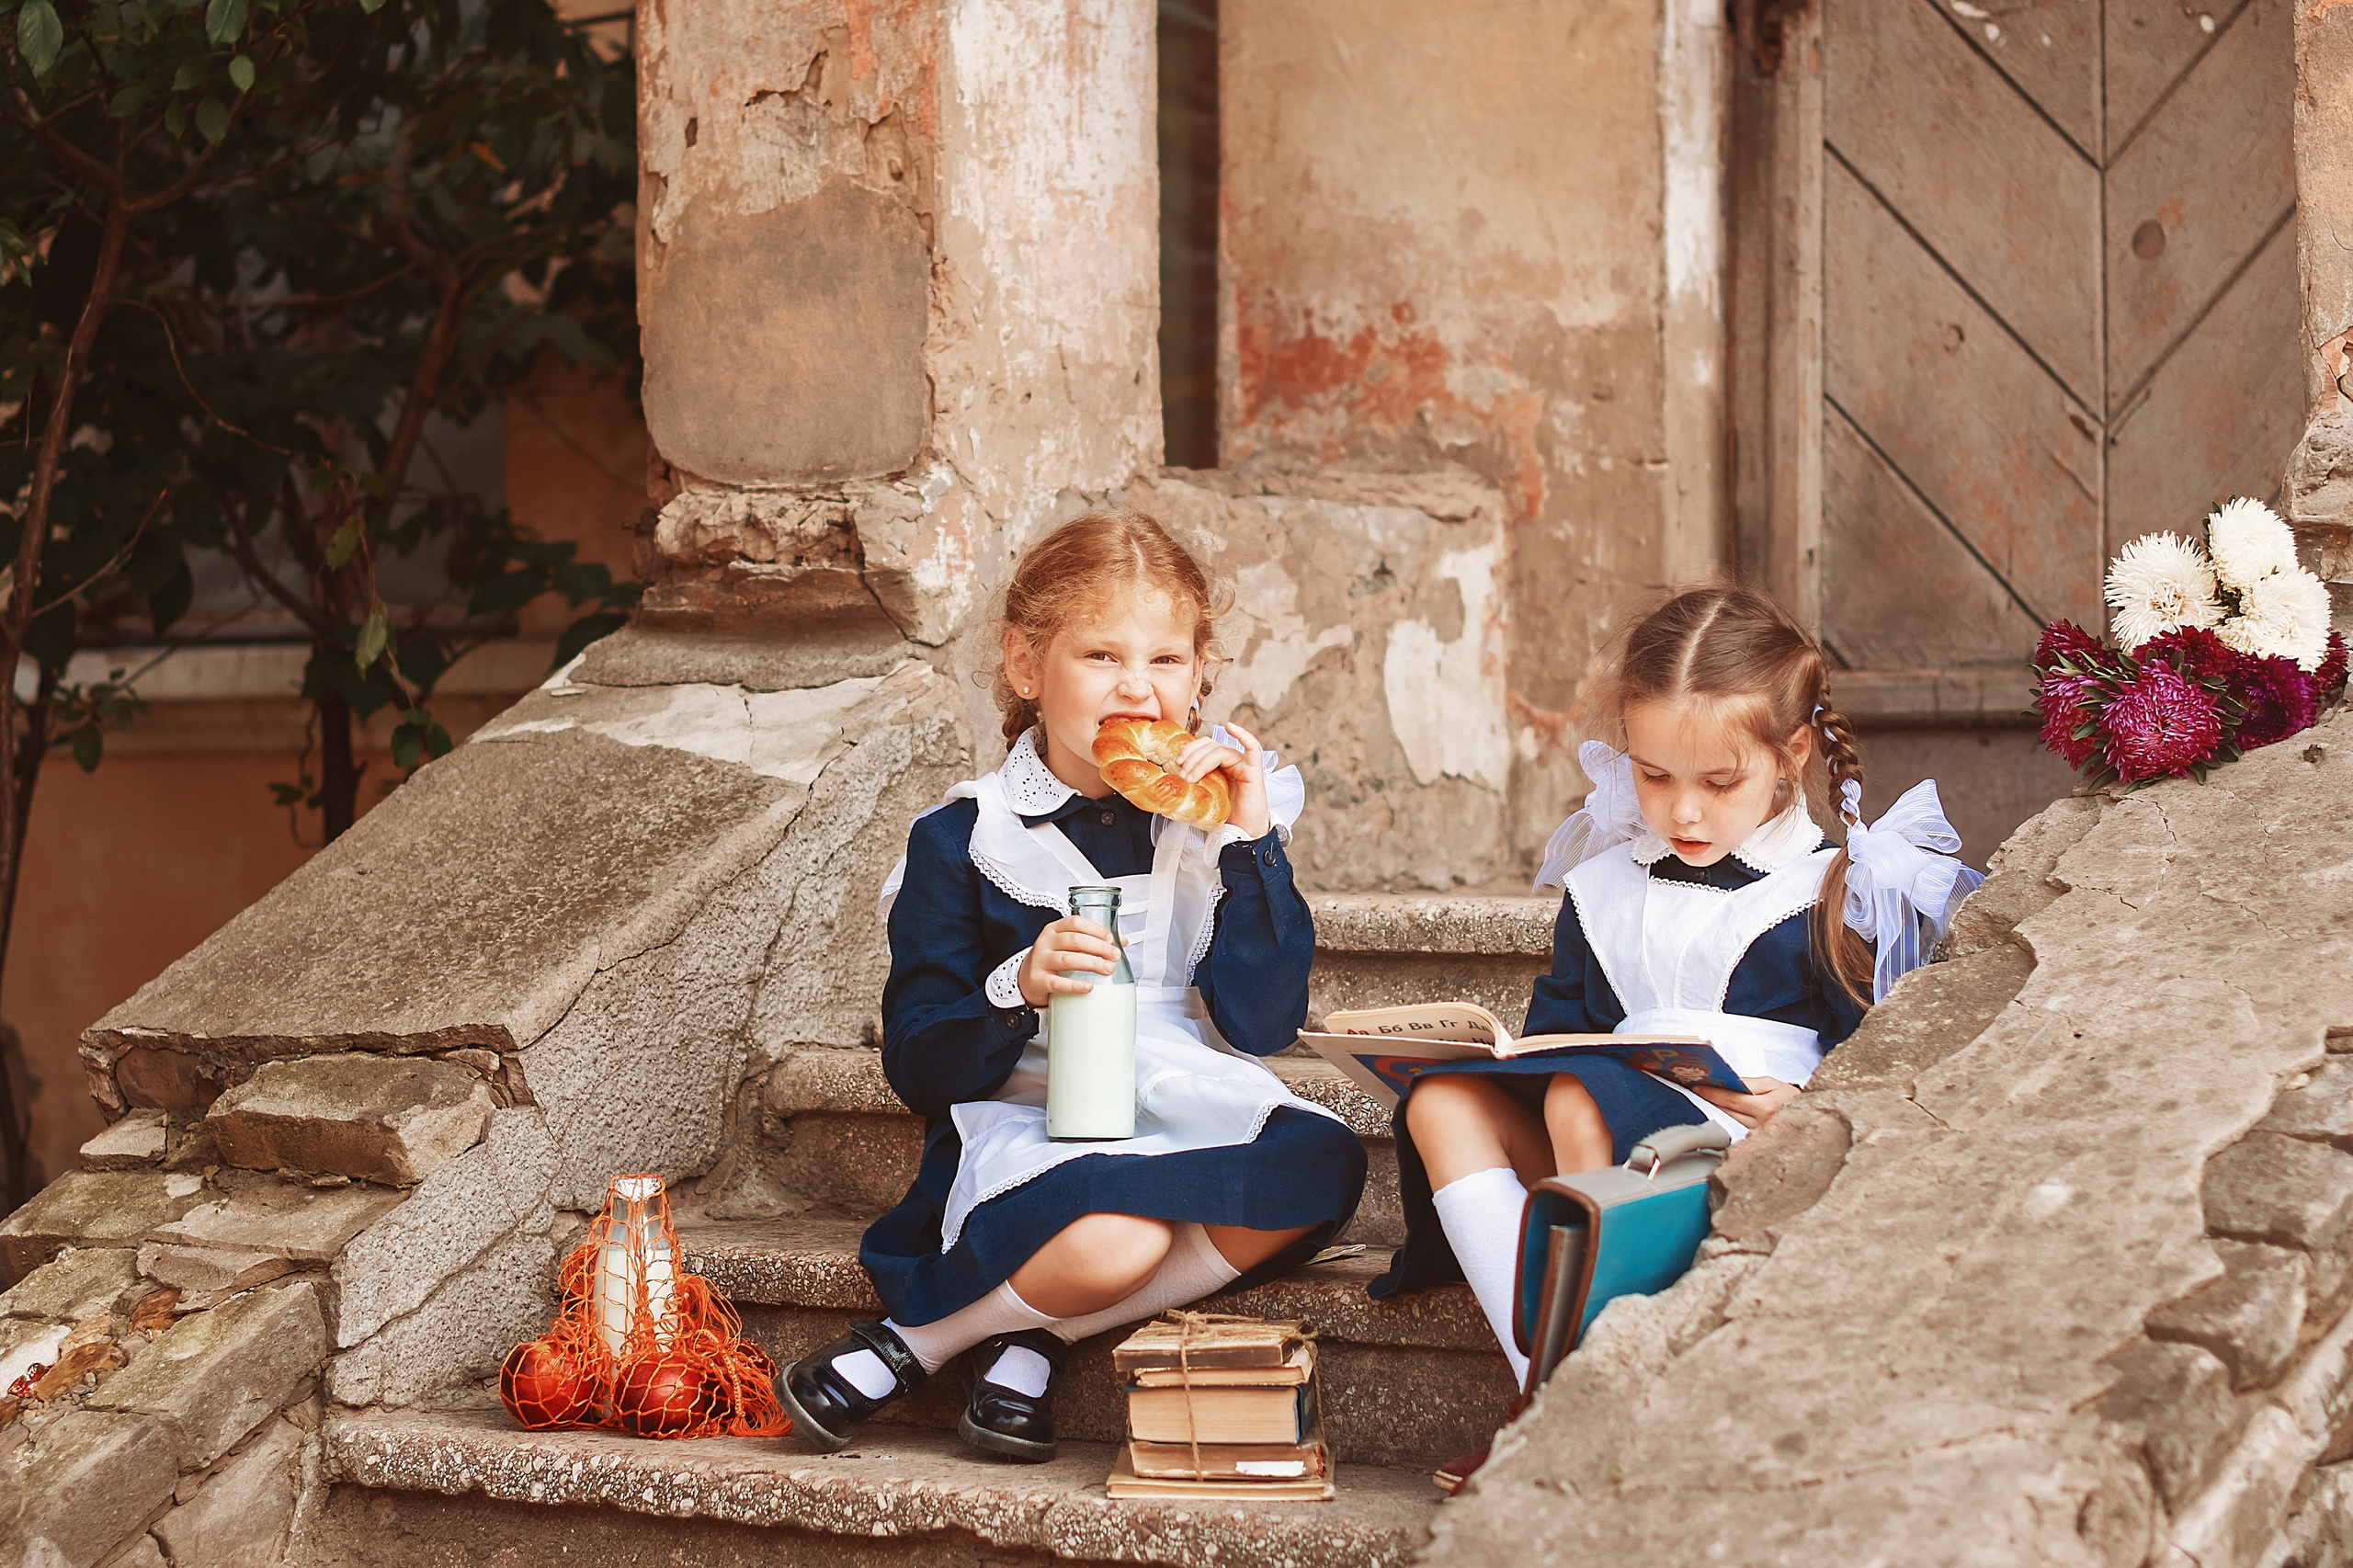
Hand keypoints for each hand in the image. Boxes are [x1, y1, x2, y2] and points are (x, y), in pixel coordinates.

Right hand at [1018, 916, 1122, 1007]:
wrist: (1028, 978)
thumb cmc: (1053, 959)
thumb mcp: (1068, 945)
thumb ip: (1093, 940)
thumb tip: (1122, 941)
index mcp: (1054, 929)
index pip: (1075, 922)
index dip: (1095, 929)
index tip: (1111, 939)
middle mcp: (1046, 942)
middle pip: (1074, 940)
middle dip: (1098, 947)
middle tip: (1115, 956)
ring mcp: (1040, 961)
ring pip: (1067, 959)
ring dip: (1091, 963)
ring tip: (1108, 969)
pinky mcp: (1038, 980)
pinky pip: (1057, 983)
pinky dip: (1074, 985)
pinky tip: (1089, 986)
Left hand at [1174, 719, 1269, 838]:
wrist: (1242, 836)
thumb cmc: (1225, 820)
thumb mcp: (1202, 798)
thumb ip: (1193, 785)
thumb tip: (1169, 782)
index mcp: (1220, 766)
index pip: (1203, 746)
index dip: (1189, 750)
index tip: (1176, 763)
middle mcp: (1231, 762)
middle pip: (1209, 745)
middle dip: (1192, 756)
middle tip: (1182, 773)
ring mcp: (1243, 765)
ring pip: (1220, 750)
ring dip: (1201, 761)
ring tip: (1191, 778)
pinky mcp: (1253, 771)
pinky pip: (1252, 747)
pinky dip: (1242, 734)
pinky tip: (1230, 727)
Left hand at [1689, 1076, 1799, 1129]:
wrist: (1808, 1115)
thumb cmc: (1790, 1098)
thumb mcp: (1772, 1084)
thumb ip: (1749, 1083)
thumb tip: (1728, 1083)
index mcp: (1765, 1107)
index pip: (1731, 1100)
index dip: (1713, 1093)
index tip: (1698, 1087)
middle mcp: (1760, 1124)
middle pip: (1727, 1112)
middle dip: (1710, 1100)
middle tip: (1696, 1090)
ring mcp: (1757, 1135)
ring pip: (1729, 1121)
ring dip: (1715, 1110)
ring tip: (1704, 1099)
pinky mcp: (1755, 1141)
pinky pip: (1735, 1128)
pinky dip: (1725, 1119)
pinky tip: (1718, 1111)